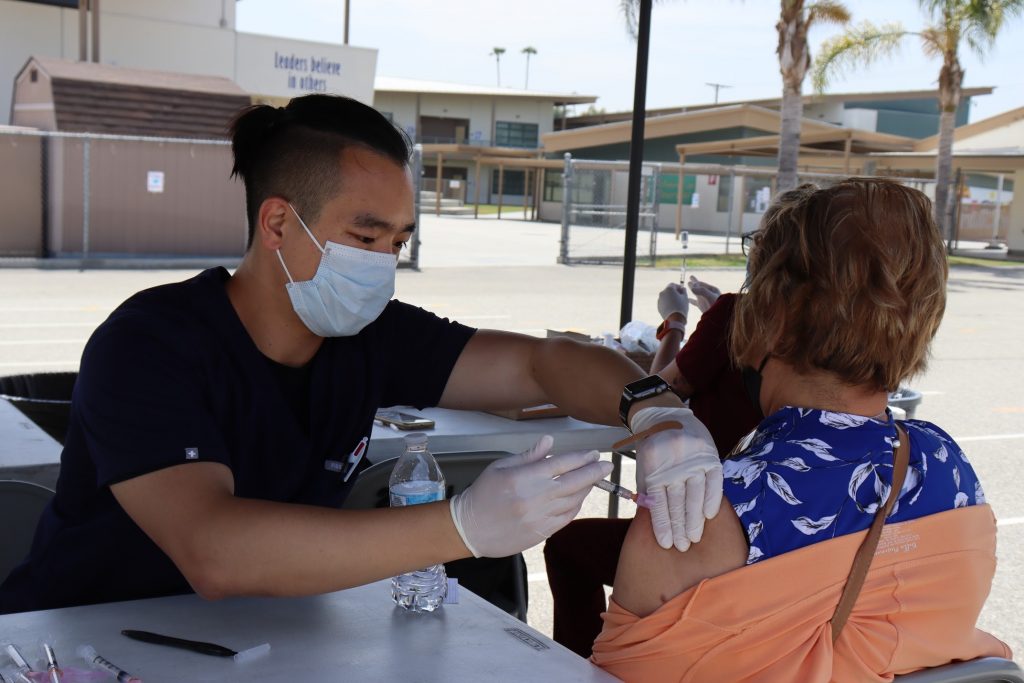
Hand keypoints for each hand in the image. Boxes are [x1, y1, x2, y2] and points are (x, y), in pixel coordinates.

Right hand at [449, 435, 612, 557]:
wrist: (471, 529)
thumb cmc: (483, 495)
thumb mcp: (501, 467)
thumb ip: (529, 455)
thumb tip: (549, 442)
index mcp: (526, 477)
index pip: (562, 464)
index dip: (581, 458)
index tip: (593, 454)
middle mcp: (536, 497)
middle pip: (575, 482)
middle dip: (594, 472)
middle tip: (606, 465)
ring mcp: (541, 516)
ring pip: (574, 500)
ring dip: (587, 488)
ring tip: (593, 479)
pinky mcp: (542, 532)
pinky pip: (567, 517)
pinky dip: (576, 506)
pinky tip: (579, 498)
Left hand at [632, 406, 722, 550]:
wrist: (665, 416)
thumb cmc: (652, 448)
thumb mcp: (644, 468)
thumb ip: (649, 493)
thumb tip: (657, 523)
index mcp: (653, 468)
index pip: (658, 503)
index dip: (663, 525)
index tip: (666, 544)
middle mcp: (673, 464)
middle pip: (678, 502)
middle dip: (680, 527)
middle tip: (683, 547)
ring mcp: (692, 459)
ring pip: (695, 494)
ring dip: (695, 519)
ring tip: (695, 537)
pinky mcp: (709, 455)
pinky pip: (713, 481)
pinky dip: (711, 499)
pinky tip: (709, 515)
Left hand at [657, 283, 688, 320]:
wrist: (674, 319)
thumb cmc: (681, 307)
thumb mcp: (685, 297)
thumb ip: (684, 291)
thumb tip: (682, 288)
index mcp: (669, 289)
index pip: (673, 284)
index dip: (678, 287)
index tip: (682, 291)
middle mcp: (662, 293)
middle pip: (668, 290)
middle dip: (674, 292)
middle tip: (680, 297)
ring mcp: (659, 300)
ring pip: (665, 297)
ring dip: (670, 298)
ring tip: (676, 304)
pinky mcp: (658, 307)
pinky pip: (663, 303)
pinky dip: (667, 303)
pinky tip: (672, 308)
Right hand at [687, 277, 720, 312]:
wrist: (719, 316)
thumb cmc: (717, 305)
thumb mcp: (710, 296)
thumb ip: (702, 291)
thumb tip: (692, 288)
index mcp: (712, 290)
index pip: (703, 284)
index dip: (696, 282)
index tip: (690, 280)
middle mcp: (708, 294)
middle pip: (700, 287)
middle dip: (695, 282)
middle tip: (691, 276)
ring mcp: (705, 300)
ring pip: (697, 293)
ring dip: (692, 289)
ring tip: (688, 284)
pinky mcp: (702, 306)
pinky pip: (695, 302)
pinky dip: (691, 300)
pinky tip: (688, 299)